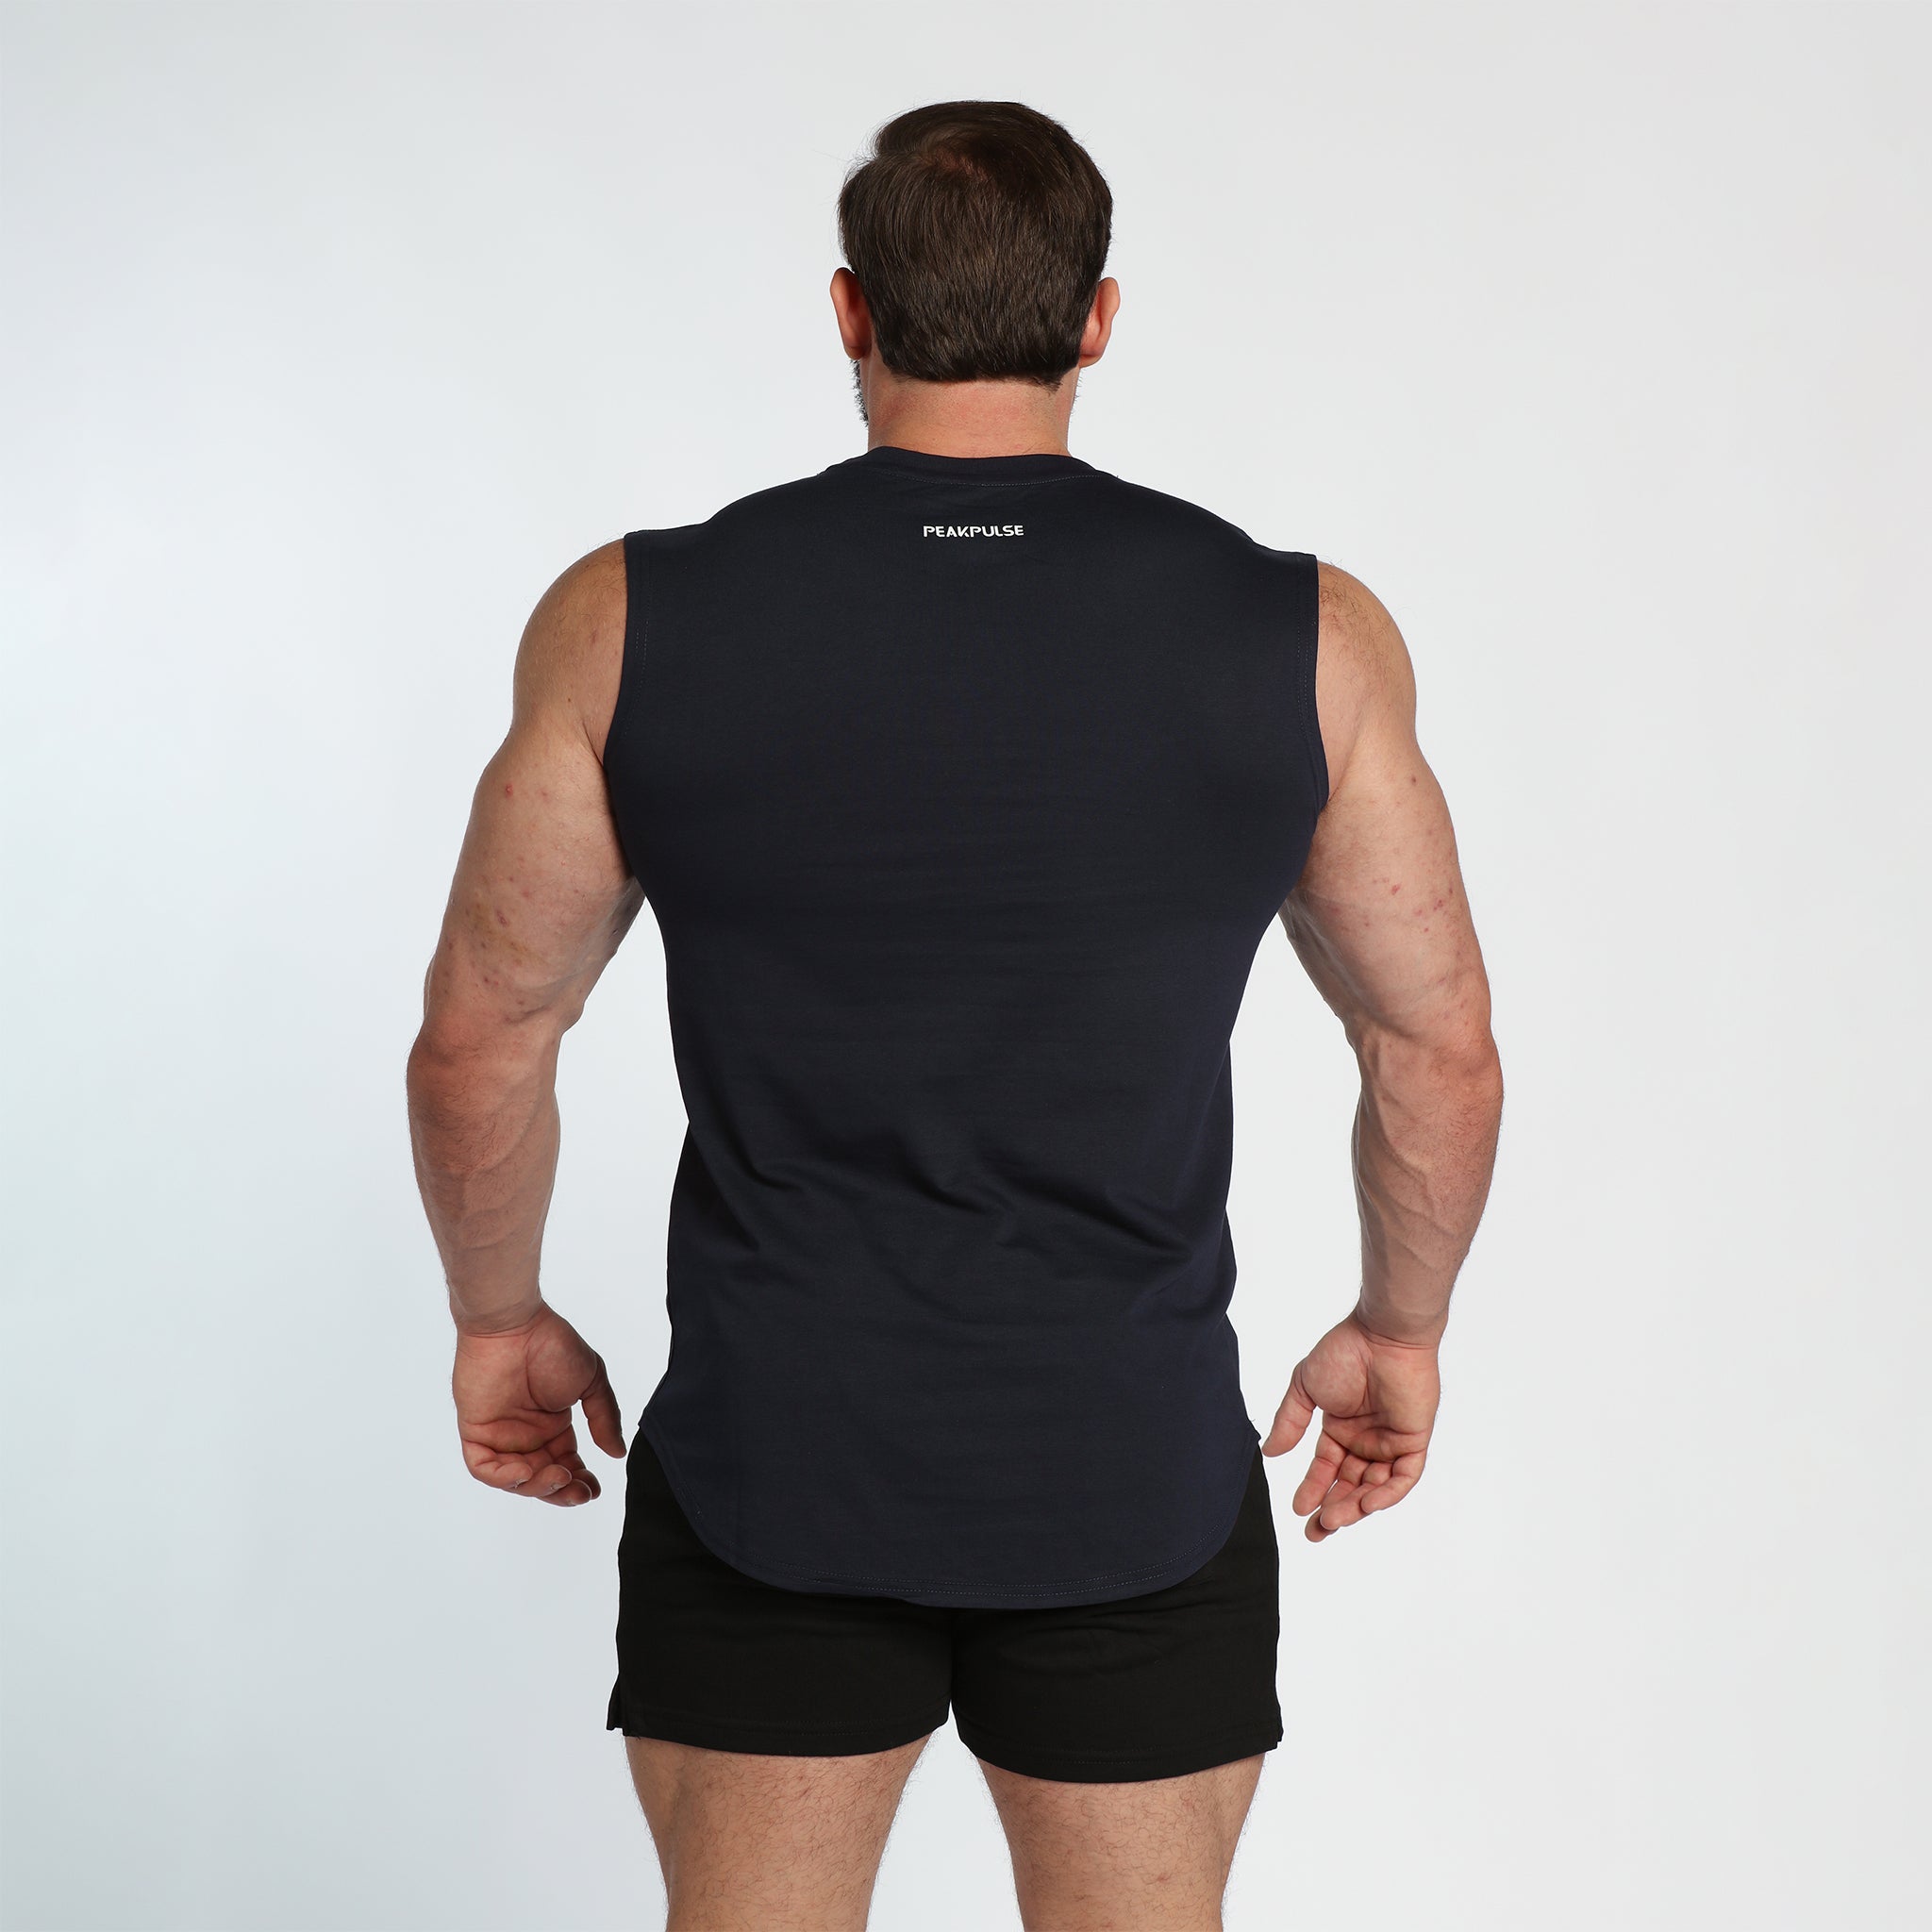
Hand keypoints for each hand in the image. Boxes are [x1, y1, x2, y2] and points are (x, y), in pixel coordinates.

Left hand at [451, 1302, 624, 1505]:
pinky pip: (484, 1467)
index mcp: (553, 1425)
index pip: (567, 1464)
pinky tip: (526, 1470)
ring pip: (515, 1479)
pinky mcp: (475, 1431)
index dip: (580, 1481)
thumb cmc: (552, 1344)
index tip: (595, 1489)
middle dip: (562, 1491)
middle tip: (580, 1493)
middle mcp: (526, 1435)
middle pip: (543, 1478)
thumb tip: (617, 1452)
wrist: (515, 1324)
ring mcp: (500, 1435)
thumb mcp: (591, 1381)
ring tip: (559, 1476)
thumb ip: (604, 1417)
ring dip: (537, 1486)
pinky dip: (504, 1476)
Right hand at [1263, 1311, 1438, 1542]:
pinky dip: (1387, 1493)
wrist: (1381, 1335)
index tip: (1297, 1510)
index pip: (1326, 1468)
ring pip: (1375, 1487)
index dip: (1313, 1490)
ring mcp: (1391, 1442)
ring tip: (1333, 1520)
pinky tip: (1365, 1504)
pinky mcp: (1414, 1440)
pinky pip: (1403, 1476)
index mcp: (1341, 1428)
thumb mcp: (1305, 1387)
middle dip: (1333, 1510)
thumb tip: (1270, 1452)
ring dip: (1355, 1506)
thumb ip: (1289, 1421)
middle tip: (1315, 1533)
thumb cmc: (1344, 1352)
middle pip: (1350, 1485)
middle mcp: (1366, 1439)